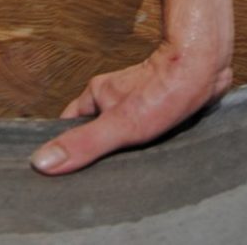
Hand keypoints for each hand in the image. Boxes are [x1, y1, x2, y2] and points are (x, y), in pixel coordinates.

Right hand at [30, 43, 231, 175]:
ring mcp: (135, 99)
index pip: (68, 125)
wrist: (205, 67)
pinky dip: (144, 141)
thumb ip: (84, 143)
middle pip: (93, 128)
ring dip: (123, 148)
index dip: (63, 146)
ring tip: (129, 171)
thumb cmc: (165, 92)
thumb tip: (42, 161)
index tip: (60, 172)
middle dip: (96, 152)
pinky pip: (143, 126)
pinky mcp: (158, 103)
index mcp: (95, 95)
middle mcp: (112, 96)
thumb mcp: (120, 126)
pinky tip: (153, 154)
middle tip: (99, 179)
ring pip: (119, 128)